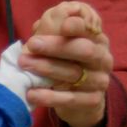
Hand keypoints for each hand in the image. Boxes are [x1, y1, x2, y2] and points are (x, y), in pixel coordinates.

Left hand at [20, 2, 112, 126]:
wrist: (82, 102)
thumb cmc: (68, 66)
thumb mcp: (64, 49)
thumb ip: (54, 35)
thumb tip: (38, 25)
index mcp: (97, 40)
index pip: (90, 30)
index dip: (79, 26)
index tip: (63, 24)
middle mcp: (103, 59)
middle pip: (84, 50)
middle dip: (56, 46)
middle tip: (32, 44)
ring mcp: (100, 81)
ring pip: (74, 74)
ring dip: (47, 68)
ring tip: (24, 64)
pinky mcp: (92, 100)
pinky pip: (70, 99)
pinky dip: (49, 96)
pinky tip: (31, 93)